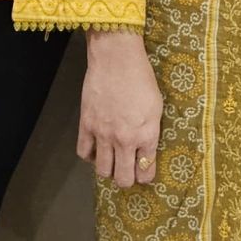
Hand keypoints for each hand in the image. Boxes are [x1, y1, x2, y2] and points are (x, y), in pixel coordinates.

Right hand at [78, 30, 163, 186]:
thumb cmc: (142, 79)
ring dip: (108, 170)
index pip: (146, 173)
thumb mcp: (157, 108)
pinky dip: (89, 156)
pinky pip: (83, 153)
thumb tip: (146, 148)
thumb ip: (151, 132)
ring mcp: (103, 134)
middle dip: (126, 180)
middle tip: (127, 173)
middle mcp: (125, 140)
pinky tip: (96, 149)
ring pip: (102, 171)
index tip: (144, 174)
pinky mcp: (86, 125)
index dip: (145, 177)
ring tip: (111, 162)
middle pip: (123, 179)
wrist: (117, 60)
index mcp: (147, 136)